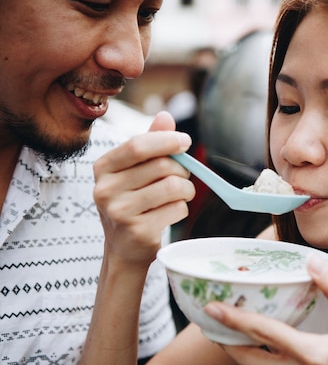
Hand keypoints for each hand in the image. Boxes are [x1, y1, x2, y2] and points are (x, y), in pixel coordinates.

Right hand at [93, 111, 194, 267]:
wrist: (124, 249)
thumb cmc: (133, 202)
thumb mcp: (134, 171)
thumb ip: (150, 143)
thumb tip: (165, 116)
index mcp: (103, 168)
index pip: (138, 146)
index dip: (167, 140)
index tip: (185, 141)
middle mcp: (105, 190)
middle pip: (161, 167)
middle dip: (182, 170)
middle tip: (183, 177)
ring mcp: (120, 213)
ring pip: (173, 187)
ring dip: (186, 190)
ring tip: (180, 195)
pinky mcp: (138, 231)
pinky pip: (177, 209)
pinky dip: (182, 208)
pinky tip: (170, 213)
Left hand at [205, 255, 327, 364]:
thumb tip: (313, 263)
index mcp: (315, 355)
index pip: (264, 334)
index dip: (235, 320)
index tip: (213, 309)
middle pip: (251, 362)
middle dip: (228, 342)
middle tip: (213, 322)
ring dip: (249, 351)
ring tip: (240, 328)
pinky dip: (273, 359)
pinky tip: (278, 344)